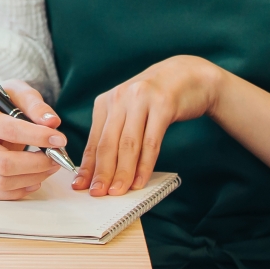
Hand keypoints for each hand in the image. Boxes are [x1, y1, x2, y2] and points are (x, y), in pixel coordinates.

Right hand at [0, 79, 70, 199]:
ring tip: (49, 166)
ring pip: (2, 181)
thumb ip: (35, 105)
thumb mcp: (19, 92)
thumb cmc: (4, 102)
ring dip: (32, 178)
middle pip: (4, 163)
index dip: (37, 137)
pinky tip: (34, 180)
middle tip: (56, 158)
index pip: (10, 131)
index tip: (59, 139)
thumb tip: (52, 123)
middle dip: (37, 164)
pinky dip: (18, 191)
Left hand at [78, 55, 220, 196]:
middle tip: (97, 193)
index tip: (81, 186)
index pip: (94, 141)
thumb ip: (116, 135)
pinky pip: (151, 141)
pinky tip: (140, 180)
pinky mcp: (163, 105)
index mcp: (106, 102)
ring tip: (117, 192)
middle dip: (102, 172)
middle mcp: (120, 98)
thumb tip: (101, 170)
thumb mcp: (129, 112)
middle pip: (108, 143)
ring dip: (122, 172)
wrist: (188, 75)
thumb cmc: (155, 99)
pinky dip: (145, 164)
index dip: (88, 166)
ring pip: (128, 145)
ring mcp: (141, 100)